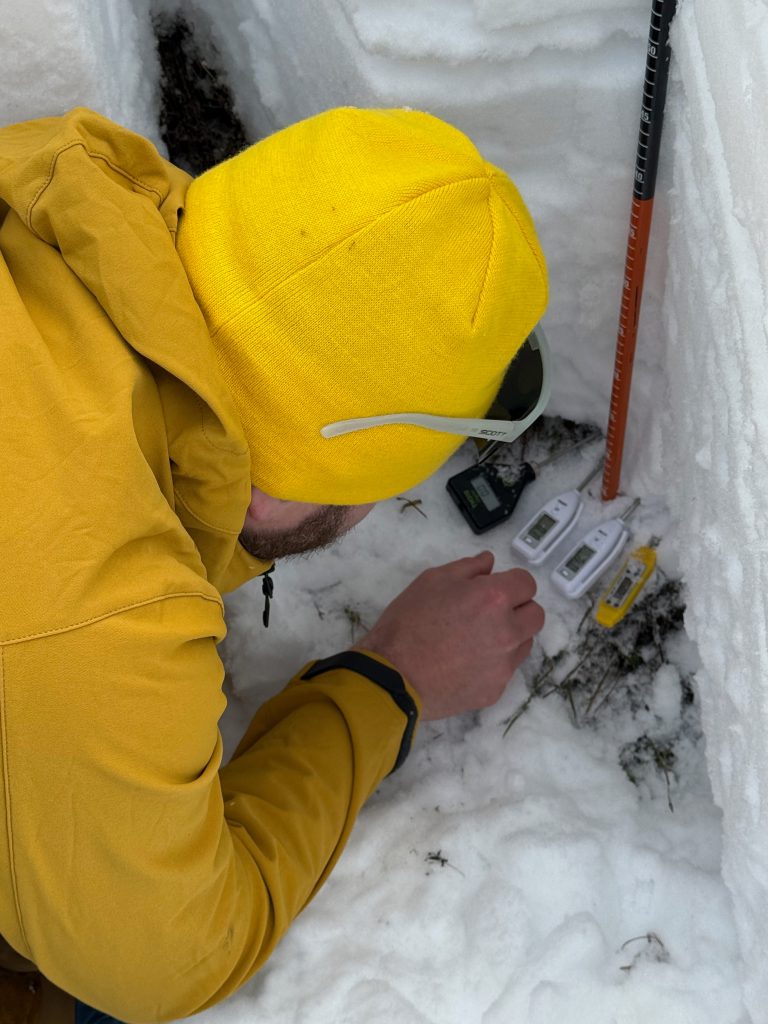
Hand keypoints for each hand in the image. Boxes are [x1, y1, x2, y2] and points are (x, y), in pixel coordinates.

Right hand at [352, 551, 543, 719]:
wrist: (392, 676)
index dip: (511, 582)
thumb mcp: (431, 581)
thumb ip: (467, 568)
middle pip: (535, 615)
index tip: (494, 588)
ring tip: (476, 639)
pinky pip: (504, 669)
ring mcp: (504, 664)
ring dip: (510, 636)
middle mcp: (508, 631)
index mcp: (494, 598)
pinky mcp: (495, 690)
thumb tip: (489, 563)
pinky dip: (492, 663)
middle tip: (490, 612)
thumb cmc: (408, 623)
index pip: (527, 583)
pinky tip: (464, 663)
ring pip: (524, 643)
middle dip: (518, 609)